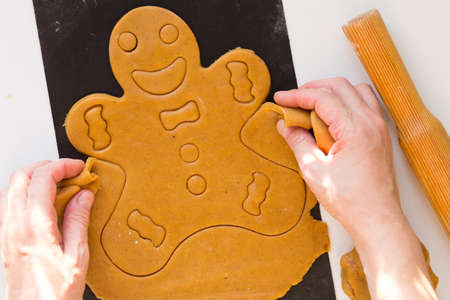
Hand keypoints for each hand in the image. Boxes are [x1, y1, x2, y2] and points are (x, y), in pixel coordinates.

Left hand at [0, 159, 93, 299]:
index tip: (79, 168)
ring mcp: (6, 230)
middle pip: (21, 176)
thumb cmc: (54, 292)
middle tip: (69, 171)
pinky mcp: (5, 237)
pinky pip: (9, 202)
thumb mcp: (77, 255)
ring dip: (34, 178)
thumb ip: (78, 219)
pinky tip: (44, 202)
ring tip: (59, 184)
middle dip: (46, 166)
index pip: (42, 179)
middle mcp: (14, 225)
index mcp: (34, 227)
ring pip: (11, 187)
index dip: (62, 166)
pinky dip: (26, 192)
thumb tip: (84, 195)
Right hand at [275, 78, 399, 231]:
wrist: (377, 218)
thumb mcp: (314, 170)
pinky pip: (365, 102)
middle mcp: (371, 122)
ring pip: (354, 90)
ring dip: (331, 91)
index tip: (281, 99)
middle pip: (339, 86)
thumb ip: (298, 141)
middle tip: (293, 100)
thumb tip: (285, 125)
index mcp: (355, 130)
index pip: (323, 97)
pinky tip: (332, 116)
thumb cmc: (350, 200)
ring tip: (312, 106)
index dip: (297, 95)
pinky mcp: (380, 133)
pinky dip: (346, 100)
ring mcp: (379, 126)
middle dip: (312, 88)